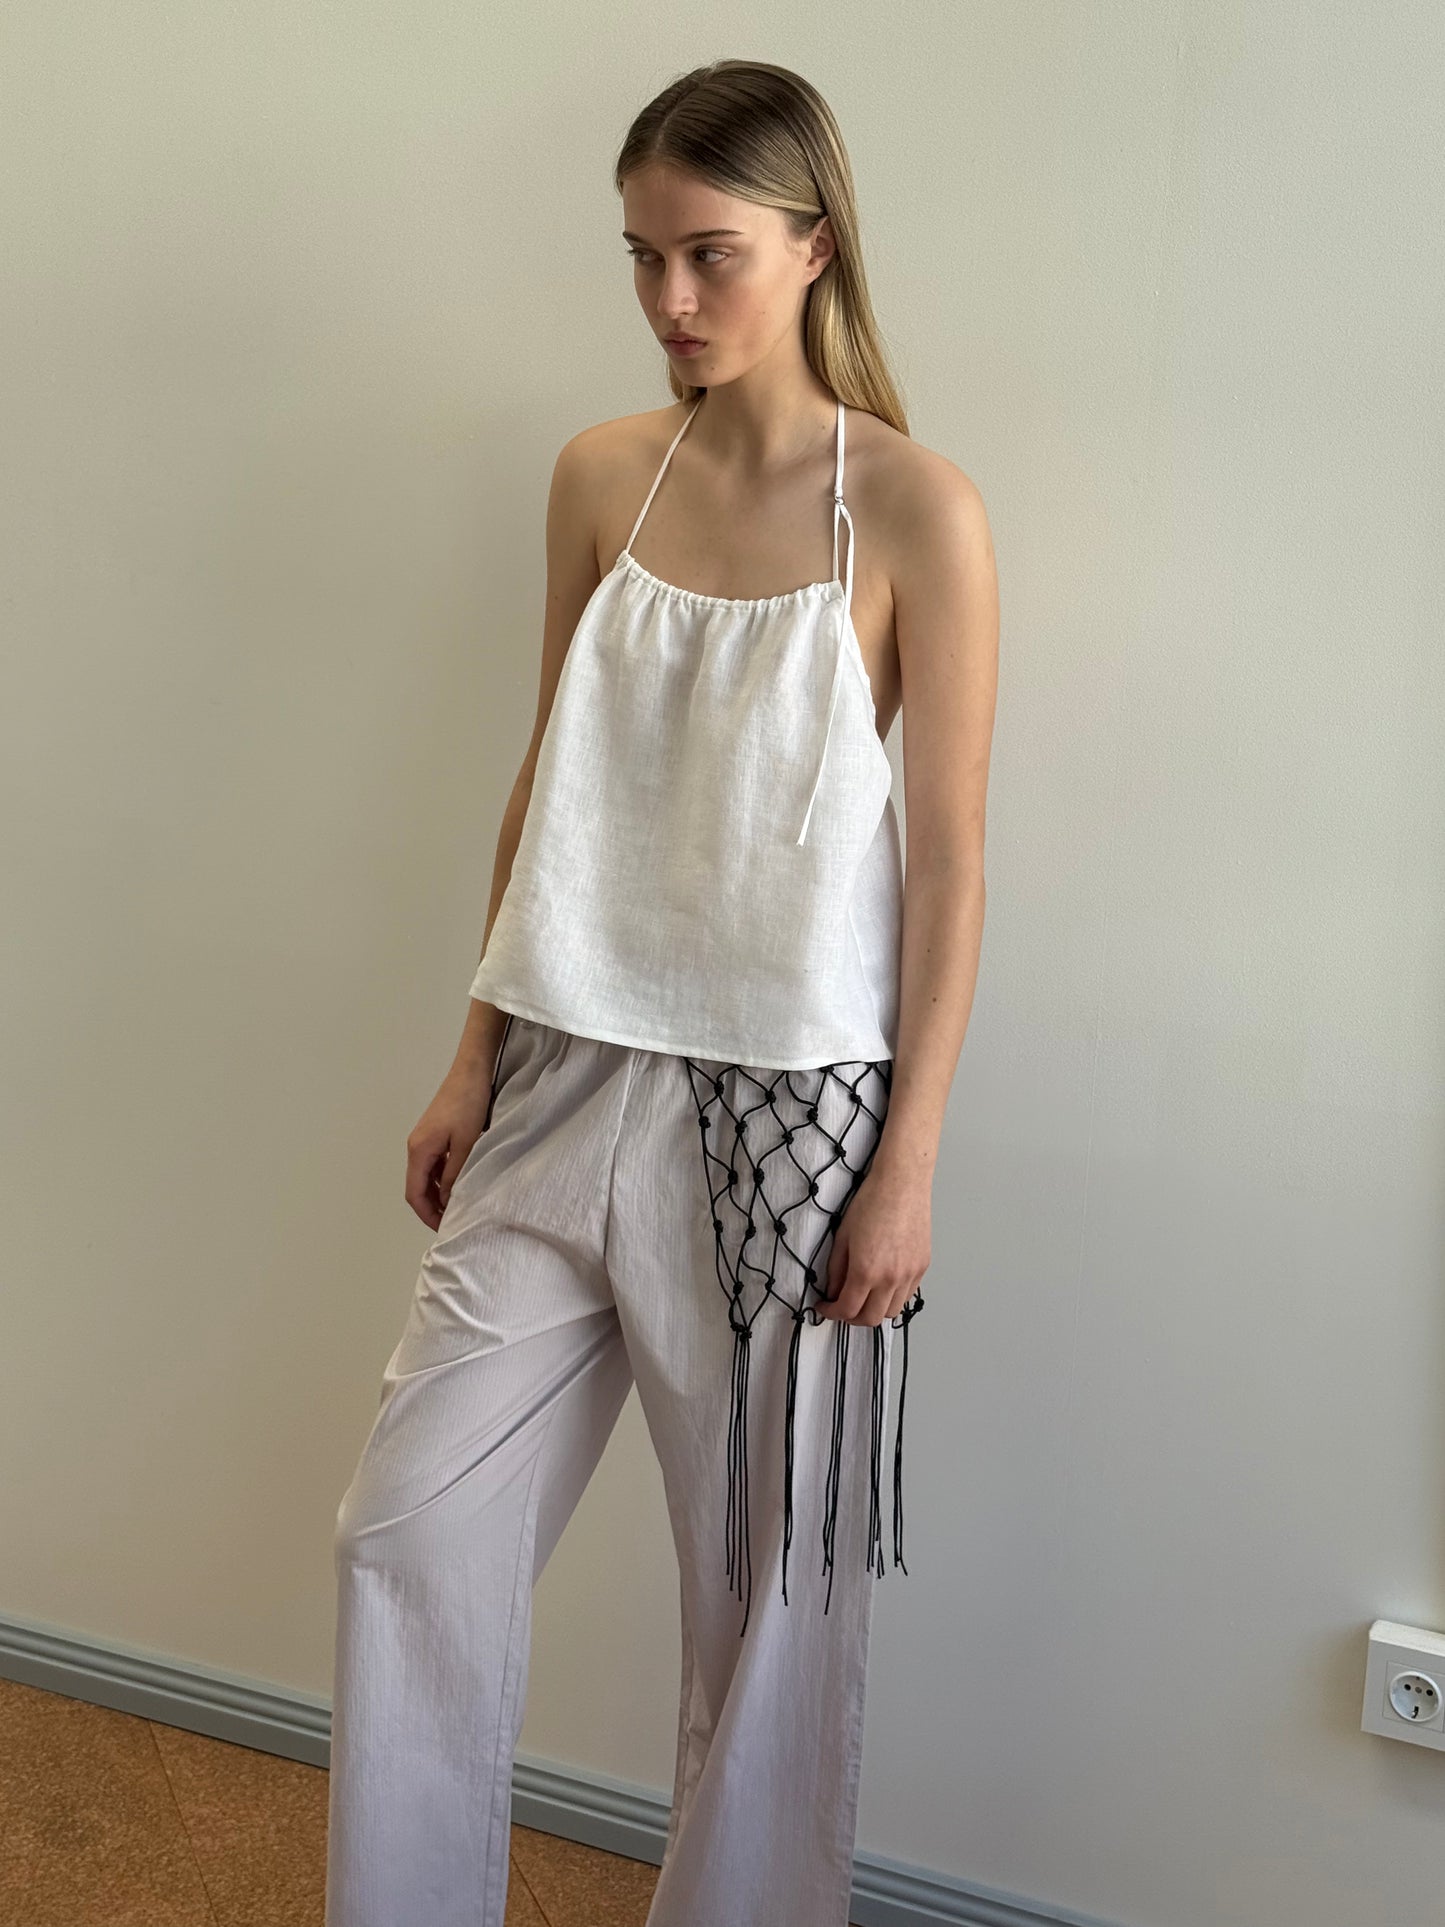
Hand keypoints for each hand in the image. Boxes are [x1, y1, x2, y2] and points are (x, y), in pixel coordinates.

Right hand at [404, 1065, 492, 1230]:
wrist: (471, 1072)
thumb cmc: (469, 1105)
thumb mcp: (465, 1144)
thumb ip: (455, 1174)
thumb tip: (448, 1201)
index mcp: (418, 1151)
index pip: (414, 1194)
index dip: (427, 1214)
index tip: (444, 1228)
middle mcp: (416, 1147)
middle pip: (417, 1186)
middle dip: (432, 1207)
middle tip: (454, 1221)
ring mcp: (425, 1139)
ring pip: (427, 1176)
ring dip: (439, 1192)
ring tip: (460, 1205)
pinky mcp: (435, 1133)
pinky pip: (435, 1163)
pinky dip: (444, 1177)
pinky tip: (461, 1182)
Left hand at [814, 1161, 930, 1326]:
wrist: (901, 1184)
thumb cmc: (871, 1203)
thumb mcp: (843, 1237)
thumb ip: (836, 1270)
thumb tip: (834, 1291)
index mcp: (866, 1271)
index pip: (847, 1310)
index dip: (831, 1313)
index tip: (825, 1307)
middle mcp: (891, 1278)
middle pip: (871, 1319)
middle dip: (852, 1318)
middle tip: (842, 1306)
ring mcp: (910, 1274)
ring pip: (892, 1312)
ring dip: (875, 1310)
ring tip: (864, 1296)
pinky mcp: (922, 1267)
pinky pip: (907, 1296)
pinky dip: (892, 1298)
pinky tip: (883, 1284)